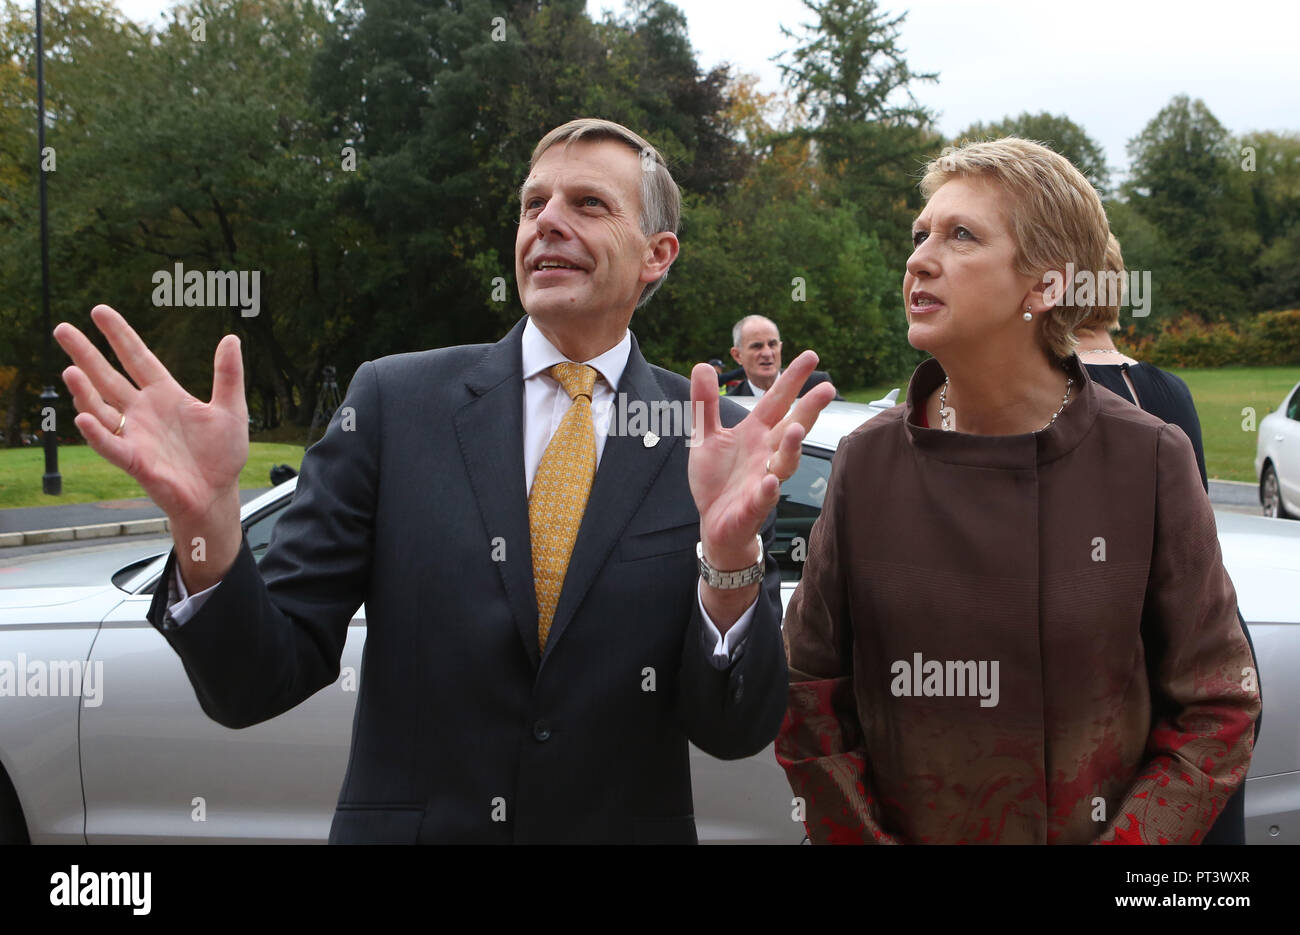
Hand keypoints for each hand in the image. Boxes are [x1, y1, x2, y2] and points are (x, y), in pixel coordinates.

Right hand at [54, 305, 247, 589]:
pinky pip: (110, 444)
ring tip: (70, 370)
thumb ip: (228, 375)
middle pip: (108, 376)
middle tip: (62, 329)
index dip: (119, 335)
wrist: (217, 494)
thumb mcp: (231, 409)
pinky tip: (82, 416)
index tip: (99, 311)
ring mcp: (135, 434)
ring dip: (84, 391)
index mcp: (165, 394)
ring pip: (101, 408)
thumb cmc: (221, 455)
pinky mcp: (135, 460)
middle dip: (85, 353)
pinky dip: (96, 432)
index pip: (137, 358)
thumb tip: (231, 338)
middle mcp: (143, 411)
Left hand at [688, 349, 835, 569]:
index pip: (777, 401)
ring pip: (785, 461)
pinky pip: (765, 496)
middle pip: (792, 426)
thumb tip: (702, 365)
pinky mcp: (754, 505)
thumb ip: (705, 404)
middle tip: (827, 388)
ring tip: (795, 429)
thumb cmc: (717, 479)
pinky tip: (772, 480)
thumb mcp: (705, 437)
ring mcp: (763, 478)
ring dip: (791, 447)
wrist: (714, 523)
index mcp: (755, 433)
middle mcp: (766, 453)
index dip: (792, 379)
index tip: (812, 355)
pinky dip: (769, 488)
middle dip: (809, 408)